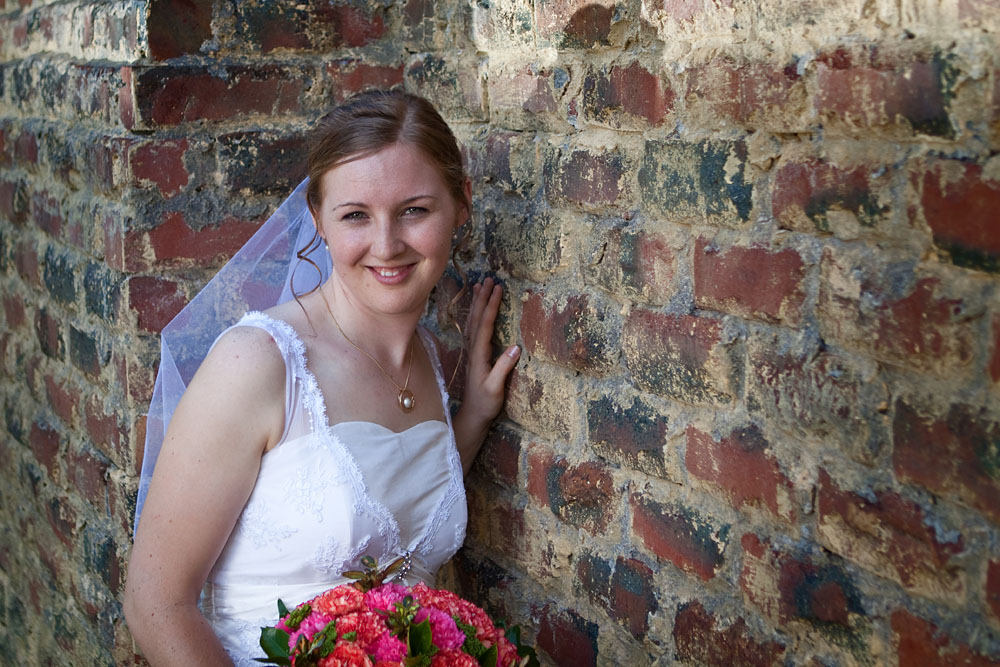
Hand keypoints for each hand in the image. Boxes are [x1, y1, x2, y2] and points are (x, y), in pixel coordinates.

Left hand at [461, 277, 519, 422]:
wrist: (473, 416)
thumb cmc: (485, 403)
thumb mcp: (495, 388)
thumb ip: (503, 368)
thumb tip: (516, 347)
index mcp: (479, 355)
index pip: (485, 325)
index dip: (491, 305)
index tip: (497, 288)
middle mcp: (473, 350)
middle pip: (476, 318)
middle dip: (482, 298)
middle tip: (489, 279)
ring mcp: (473, 352)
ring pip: (473, 322)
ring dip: (476, 303)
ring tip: (479, 286)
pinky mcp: (475, 356)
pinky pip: (474, 329)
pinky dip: (475, 315)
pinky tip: (477, 310)